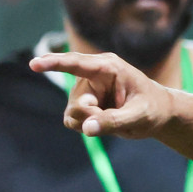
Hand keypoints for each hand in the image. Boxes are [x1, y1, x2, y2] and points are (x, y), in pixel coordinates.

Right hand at [28, 50, 175, 138]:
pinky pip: (73, 121)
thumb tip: (86, 128)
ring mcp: (85, 90)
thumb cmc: (153, 108)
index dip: (54, 63)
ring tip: (114, 118)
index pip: (76, 64)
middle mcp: (92, 75)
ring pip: (73, 115)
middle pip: (76, 104)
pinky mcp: (82, 103)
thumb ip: (114, 121)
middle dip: (92, 117)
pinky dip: (87, 127)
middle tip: (117, 117)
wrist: (157, 113)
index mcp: (108, 67)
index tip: (34, 64)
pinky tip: (104, 122)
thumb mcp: (139, 116)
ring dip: (91, 123)